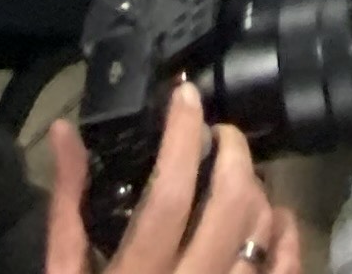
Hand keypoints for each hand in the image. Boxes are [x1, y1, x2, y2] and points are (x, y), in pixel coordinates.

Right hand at [45, 86, 295, 273]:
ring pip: (262, 235)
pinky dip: (288, 239)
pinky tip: (278, 219)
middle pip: (230, 206)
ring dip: (257, 192)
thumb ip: (67, 204)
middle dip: (232, 153)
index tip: (186, 95)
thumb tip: (65, 131)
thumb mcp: (62, 273)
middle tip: (218, 133)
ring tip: (239, 176)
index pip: (169, 195)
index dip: (182, 137)